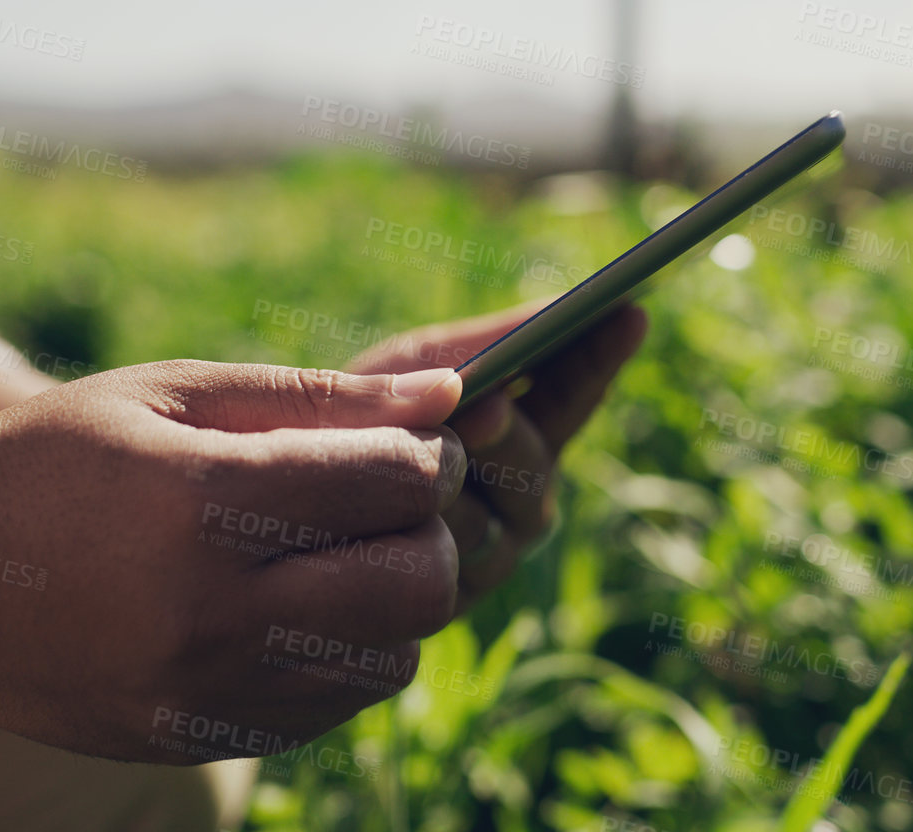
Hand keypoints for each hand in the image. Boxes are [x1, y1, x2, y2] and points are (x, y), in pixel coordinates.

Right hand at [0, 360, 467, 763]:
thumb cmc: (43, 462)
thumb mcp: (165, 395)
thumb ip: (313, 396)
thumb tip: (447, 395)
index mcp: (200, 504)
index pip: (394, 482)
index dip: (424, 454)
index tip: (405, 443)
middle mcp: (210, 614)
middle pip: (418, 585)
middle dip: (427, 532)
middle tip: (385, 502)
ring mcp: (204, 693)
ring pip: (391, 660)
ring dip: (391, 602)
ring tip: (330, 556)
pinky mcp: (198, 740)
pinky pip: (331, 707)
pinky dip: (340, 655)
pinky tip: (286, 608)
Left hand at [351, 303, 647, 612]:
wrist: (285, 494)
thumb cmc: (355, 417)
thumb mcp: (413, 371)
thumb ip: (477, 348)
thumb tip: (554, 308)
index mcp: (524, 439)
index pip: (572, 394)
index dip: (598, 357)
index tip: (627, 310)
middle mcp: (519, 503)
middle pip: (531, 466)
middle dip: (503, 434)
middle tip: (480, 409)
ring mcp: (486, 557)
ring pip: (487, 520)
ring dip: (449, 483)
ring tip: (427, 451)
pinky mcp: (439, 605)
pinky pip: (440, 567)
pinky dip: (415, 528)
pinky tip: (393, 501)